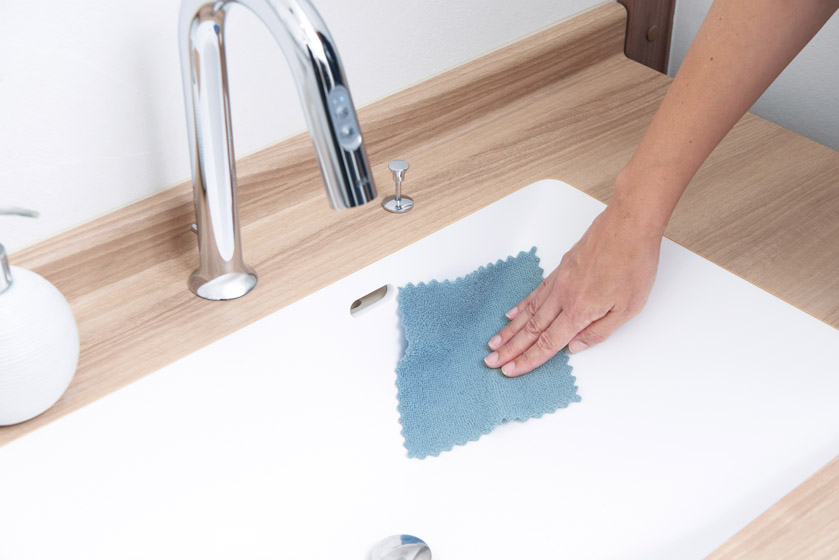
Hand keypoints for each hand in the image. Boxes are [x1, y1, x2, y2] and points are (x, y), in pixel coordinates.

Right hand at [484, 200, 662, 375]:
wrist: (629, 226)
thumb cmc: (634, 264)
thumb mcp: (628, 308)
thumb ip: (599, 332)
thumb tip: (575, 347)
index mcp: (579, 311)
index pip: (548, 343)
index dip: (528, 359)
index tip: (510, 370)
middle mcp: (563, 297)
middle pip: (531, 330)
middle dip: (510, 349)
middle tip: (491, 361)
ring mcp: (559, 281)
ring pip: (529, 311)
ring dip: (510, 330)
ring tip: (494, 342)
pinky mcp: (561, 268)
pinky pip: (536, 292)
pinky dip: (522, 305)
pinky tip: (512, 314)